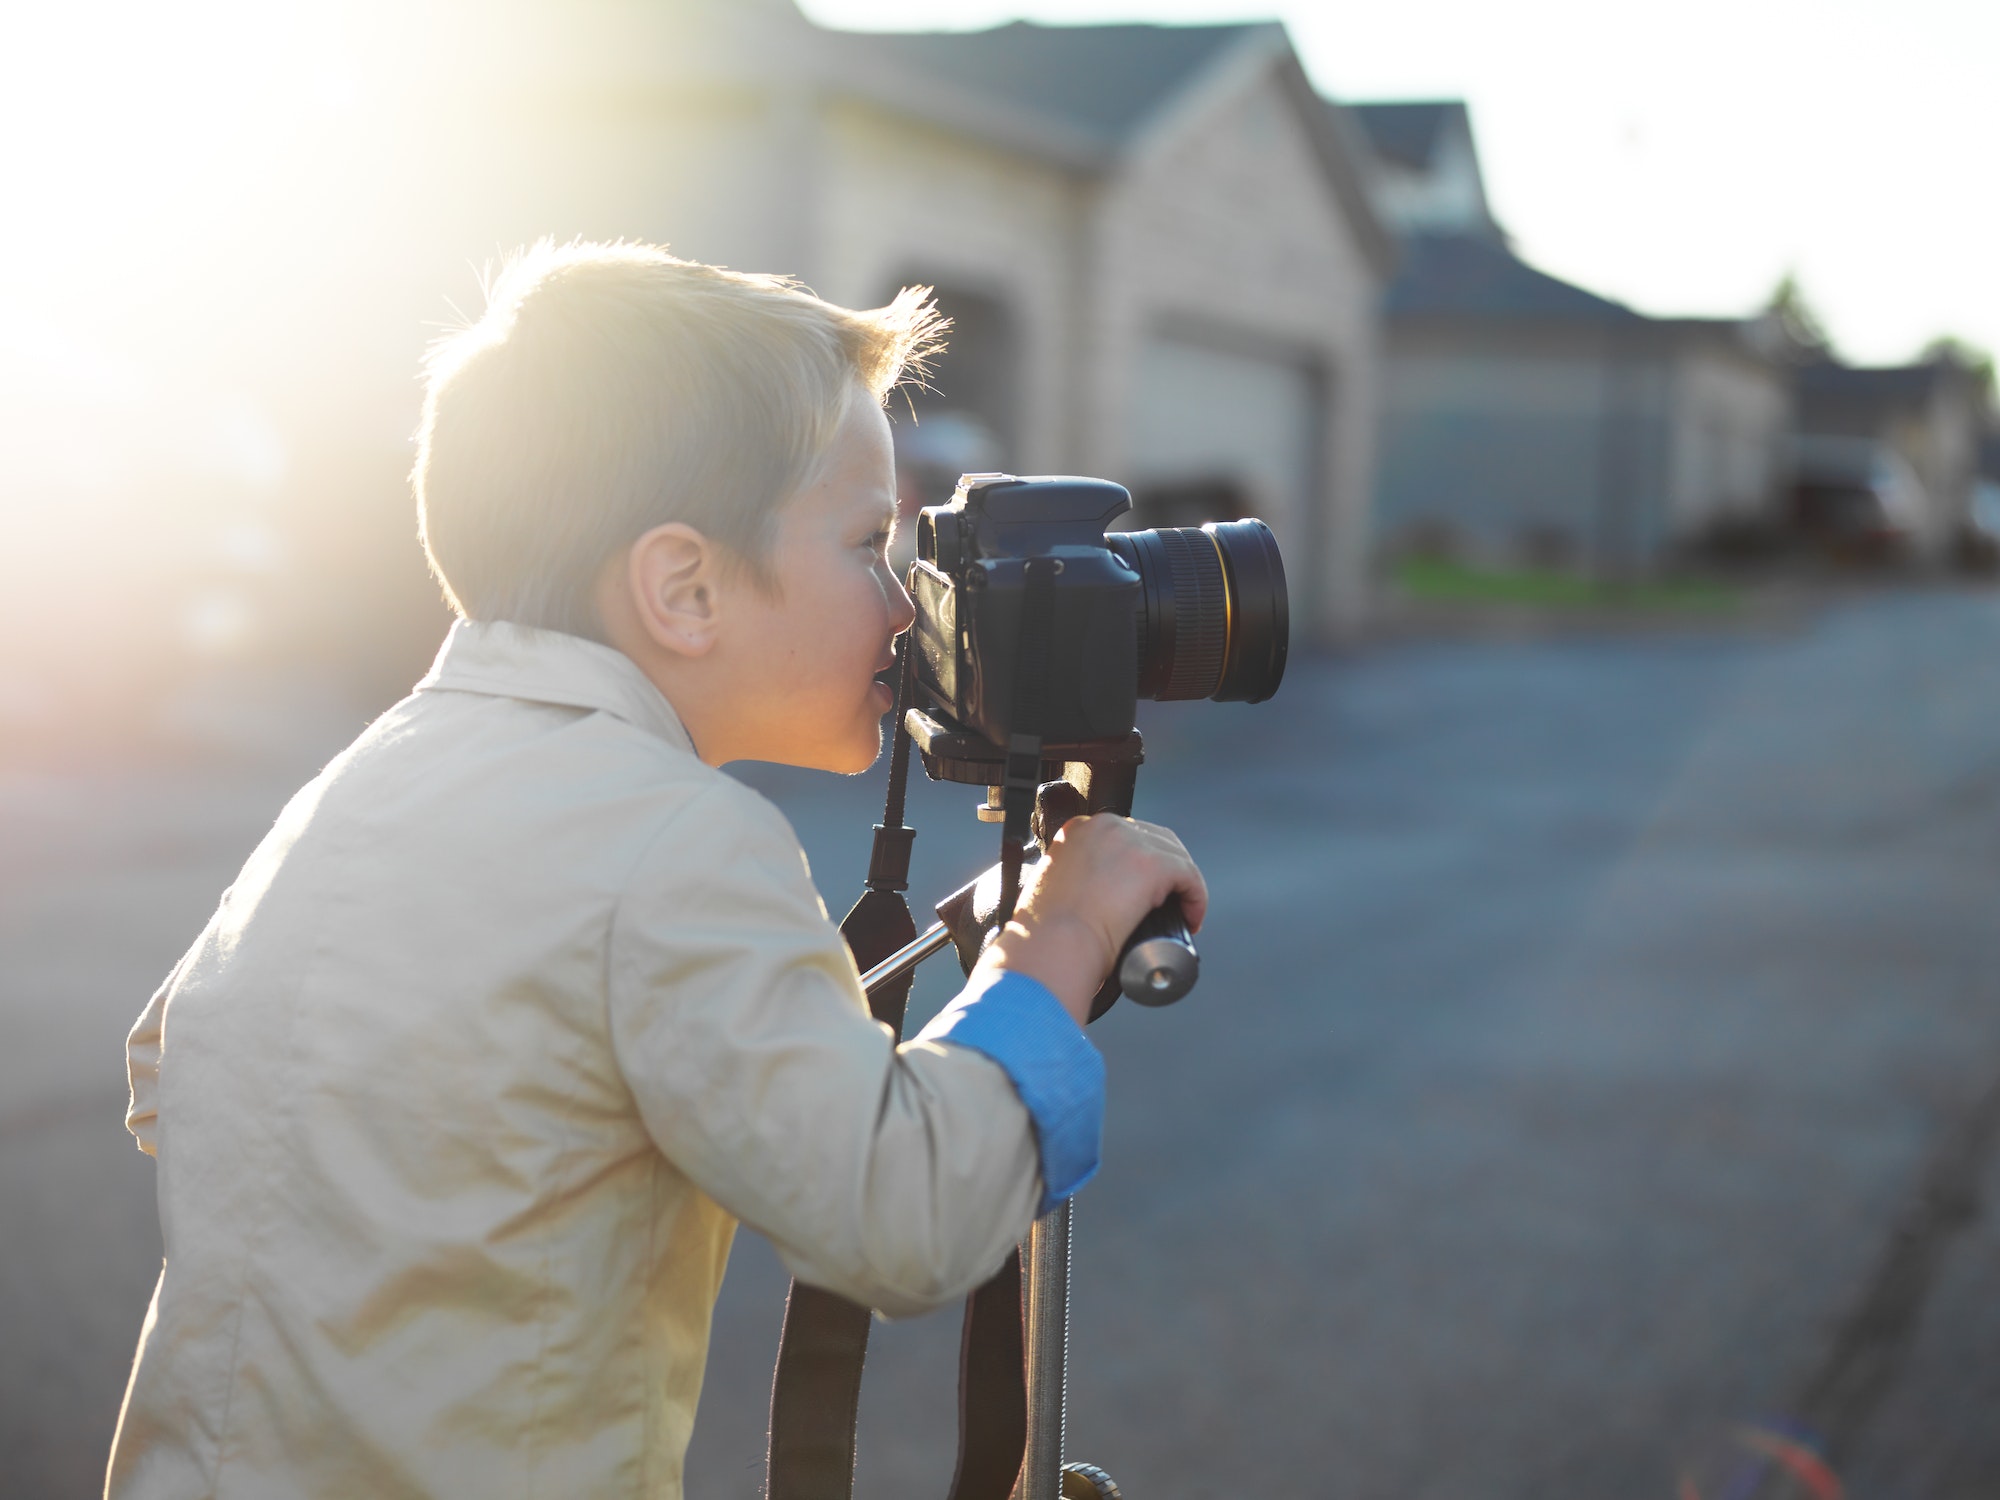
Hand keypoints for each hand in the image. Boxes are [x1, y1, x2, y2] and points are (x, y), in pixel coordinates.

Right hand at [974, 814, 1206, 1026]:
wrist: (1051, 947)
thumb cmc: (1045, 935)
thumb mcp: (1051, 890)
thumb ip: (1069, 881)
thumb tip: (1090, 899)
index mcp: (1077, 830)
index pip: (1124, 837)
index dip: (1140, 864)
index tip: (1143, 892)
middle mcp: (1104, 826)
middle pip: (1154, 839)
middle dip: (1167, 871)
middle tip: (1167, 905)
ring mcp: (1129, 842)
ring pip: (1175, 856)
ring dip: (1183, 885)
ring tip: (1181, 915)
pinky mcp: (1152, 864)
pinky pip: (1189, 876)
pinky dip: (1195, 898)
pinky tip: (1191, 919)